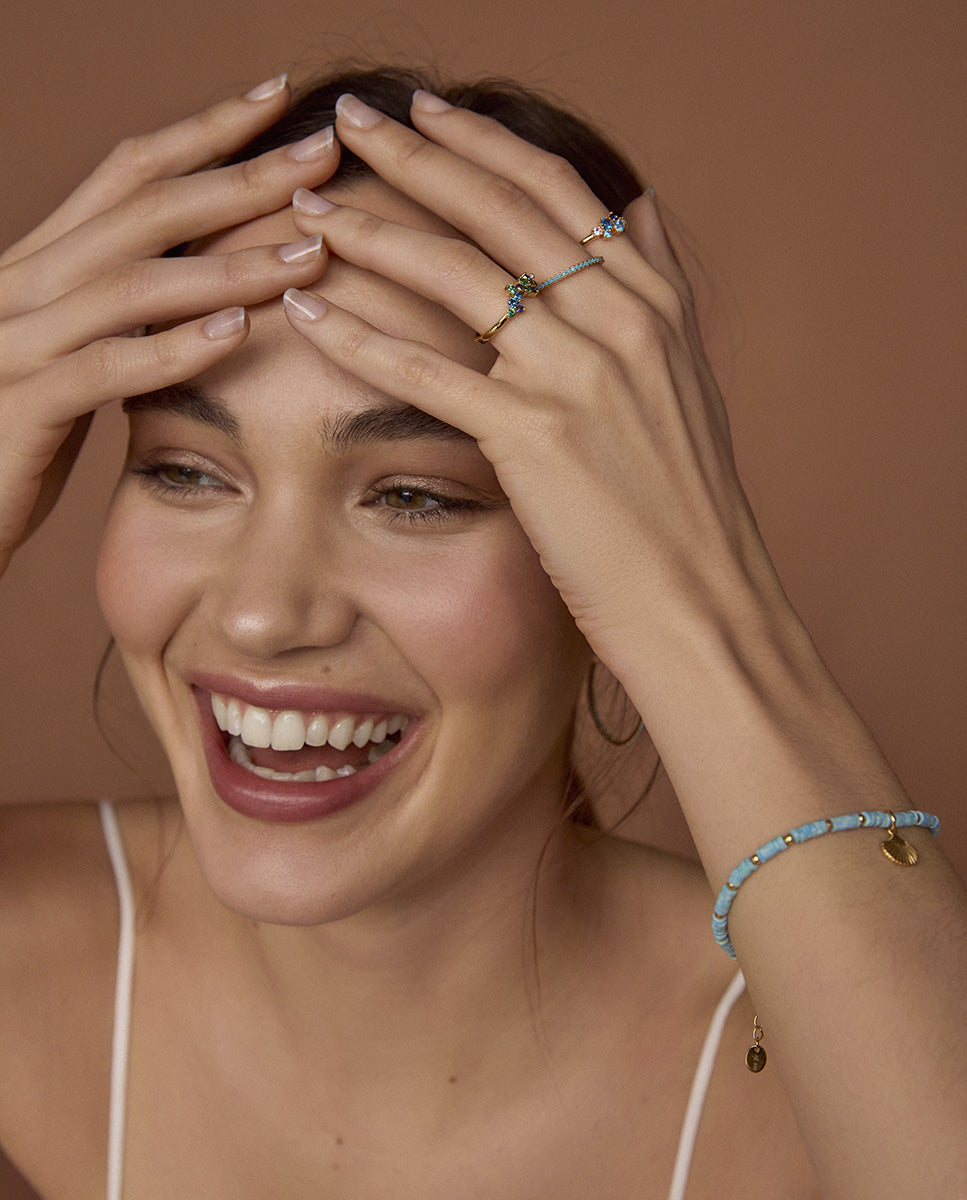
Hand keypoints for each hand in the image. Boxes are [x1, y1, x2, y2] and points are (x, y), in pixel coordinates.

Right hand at [0, 76, 338, 574]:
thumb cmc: (17, 437)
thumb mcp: (73, 357)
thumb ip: (123, 317)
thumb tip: (209, 290)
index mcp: (41, 265)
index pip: (129, 175)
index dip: (204, 133)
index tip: (277, 99)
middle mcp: (23, 284)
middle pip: (144, 209)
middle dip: (240, 177)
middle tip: (321, 155)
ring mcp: (17, 341)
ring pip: (132, 283)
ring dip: (229, 266)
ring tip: (307, 253)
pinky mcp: (21, 406)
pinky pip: (105, 368)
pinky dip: (174, 348)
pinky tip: (238, 333)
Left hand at [280, 92, 779, 681]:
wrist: (699, 596)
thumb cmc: (685, 502)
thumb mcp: (688, 376)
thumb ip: (658, 286)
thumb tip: (638, 210)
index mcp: (653, 301)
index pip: (557, 188)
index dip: (484, 140)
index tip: (427, 110)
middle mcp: (618, 321)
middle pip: (498, 209)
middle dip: (413, 154)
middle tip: (348, 118)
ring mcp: (576, 375)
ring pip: (456, 275)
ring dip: (371, 231)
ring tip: (308, 209)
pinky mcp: (533, 437)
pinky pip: (426, 371)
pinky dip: (359, 336)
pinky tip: (307, 312)